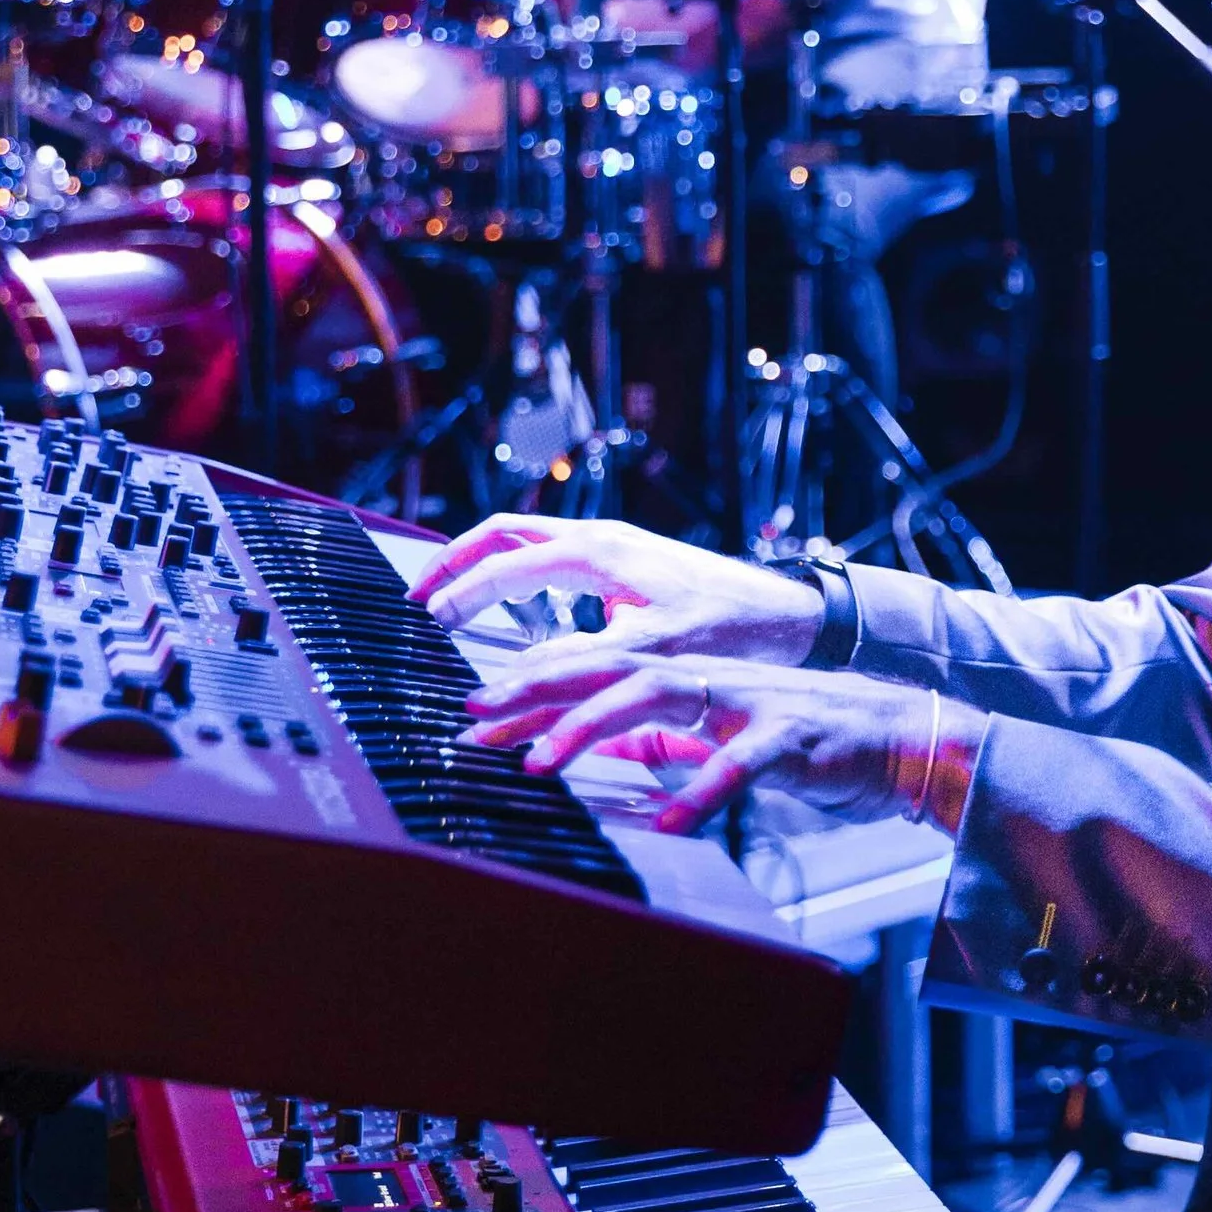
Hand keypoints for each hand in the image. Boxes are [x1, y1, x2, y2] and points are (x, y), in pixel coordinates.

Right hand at [414, 513, 821, 657]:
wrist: (790, 615)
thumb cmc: (734, 627)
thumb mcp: (654, 649)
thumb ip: (583, 661)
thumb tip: (517, 678)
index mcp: (599, 550)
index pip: (507, 560)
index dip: (460, 590)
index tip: (426, 619)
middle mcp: (601, 539)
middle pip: (505, 534)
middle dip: (456, 560)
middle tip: (420, 596)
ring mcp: (613, 548)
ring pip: (528, 542)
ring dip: (485, 564)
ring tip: (451, 598)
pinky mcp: (626, 566)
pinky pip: (553, 558)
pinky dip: (518, 574)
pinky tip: (513, 606)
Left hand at [462, 645, 977, 836]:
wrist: (904, 738)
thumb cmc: (813, 742)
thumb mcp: (724, 738)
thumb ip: (670, 739)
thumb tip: (614, 748)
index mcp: (693, 675)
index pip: (599, 670)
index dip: (535, 685)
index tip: (475, 708)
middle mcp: (713, 676)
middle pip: (610, 669)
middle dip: (539, 691)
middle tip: (479, 716)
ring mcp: (752, 700)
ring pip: (658, 698)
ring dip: (593, 727)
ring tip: (544, 761)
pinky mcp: (794, 735)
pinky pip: (741, 763)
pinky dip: (702, 791)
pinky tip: (669, 823)